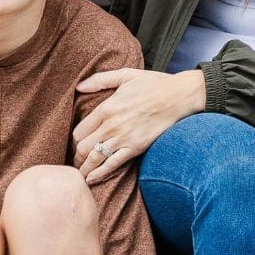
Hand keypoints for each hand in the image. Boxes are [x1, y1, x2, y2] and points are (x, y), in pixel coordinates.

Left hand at [72, 67, 204, 181]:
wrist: (180, 96)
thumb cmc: (154, 84)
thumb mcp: (126, 75)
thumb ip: (100, 80)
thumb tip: (79, 86)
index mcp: (106, 108)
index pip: (79, 131)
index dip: (75, 139)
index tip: (77, 142)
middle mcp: (111, 125)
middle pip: (82, 147)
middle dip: (76, 155)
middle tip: (77, 159)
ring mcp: (124, 138)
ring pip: (94, 158)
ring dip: (84, 168)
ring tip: (81, 173)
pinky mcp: (136, 147)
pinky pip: (112, 164)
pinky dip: (99, 173)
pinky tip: (91, 179)